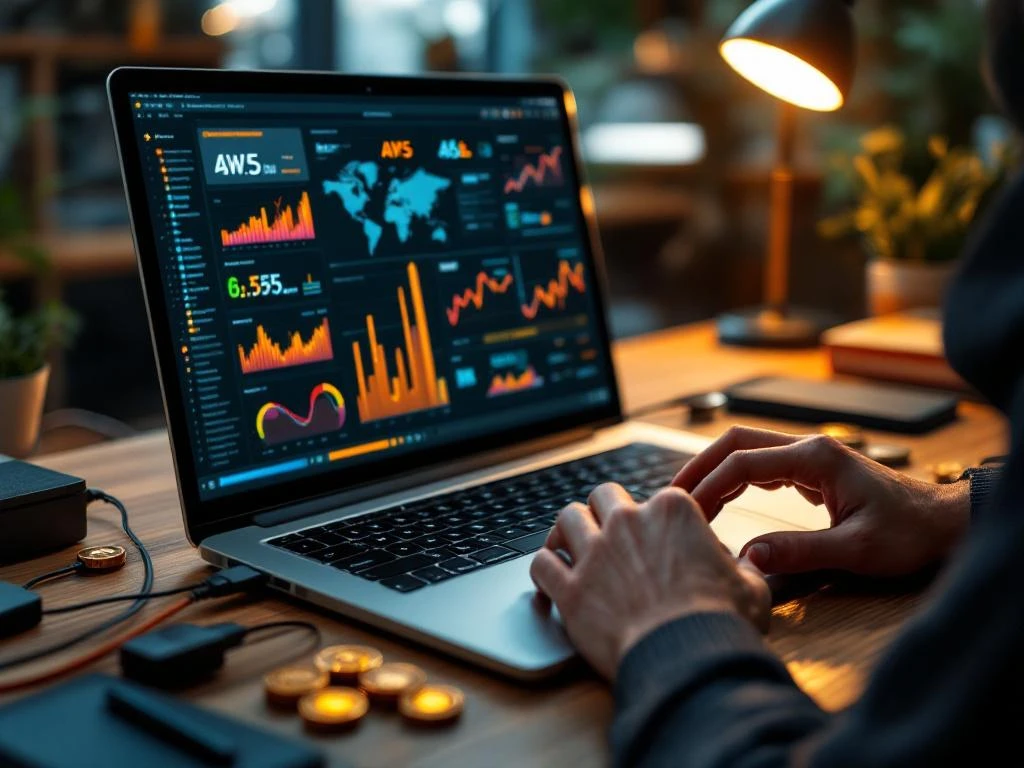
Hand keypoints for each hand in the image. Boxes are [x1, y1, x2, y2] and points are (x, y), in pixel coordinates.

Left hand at [530, 484, 769, 679]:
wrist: (688, 658)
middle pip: (602, 496)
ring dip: (567, 531)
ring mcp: (595, 554)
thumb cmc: (721, 621)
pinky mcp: (570, 590)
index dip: (654, 519)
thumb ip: (739, 567)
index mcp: (672, 511)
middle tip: (605, 530)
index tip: (654, 538)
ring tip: (568, 544)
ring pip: (566, 519)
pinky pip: (541, 565)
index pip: (656, 498)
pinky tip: (549, 580)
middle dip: (603, 510)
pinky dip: (543, 570)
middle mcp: (628, 523)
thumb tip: (739, 564)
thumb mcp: (750, 587)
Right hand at [672, 427, 970, 576]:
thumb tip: (747, 557)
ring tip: (687, 500)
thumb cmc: (907, 534)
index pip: (743, 462)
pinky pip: (760, 463)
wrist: (943, 524)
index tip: (684, 511)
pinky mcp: (812, 468)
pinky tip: (721, 499)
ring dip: (714, 471)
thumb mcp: (854, 549)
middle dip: (699, 467)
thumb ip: (799, 552)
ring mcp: (810, 454)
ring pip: (745, 449)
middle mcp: (808, 447)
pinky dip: (733, 477)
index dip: (708, 486)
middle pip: (735, 442)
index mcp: (815, 457)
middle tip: (671, 497)